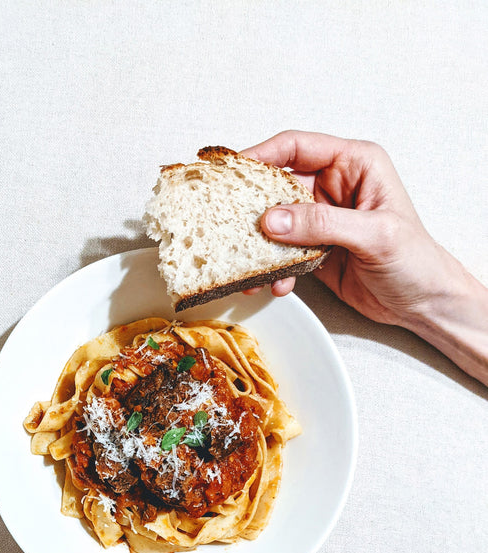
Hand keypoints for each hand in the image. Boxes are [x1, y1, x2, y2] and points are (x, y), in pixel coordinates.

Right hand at [241, 130, 464, 326]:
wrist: (422, 303)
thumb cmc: (415, 260)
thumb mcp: (374, 235)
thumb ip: (323, 223)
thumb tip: (274, 219)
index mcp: (354, 165)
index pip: (298, 148)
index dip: (262, 155)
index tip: (233, 171)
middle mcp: (335, 187)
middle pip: (278, 186)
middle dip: (254, 208)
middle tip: (231, 225)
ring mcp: (322, 220)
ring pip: (276, 223)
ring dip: (260, 245)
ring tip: (249, 265)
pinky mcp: (314, 250)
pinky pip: (282, 253)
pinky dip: (273, 269)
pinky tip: (277, 284)